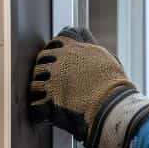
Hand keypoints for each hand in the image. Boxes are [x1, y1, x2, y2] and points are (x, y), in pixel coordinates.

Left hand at [29, 26, 148, 147]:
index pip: (57, 40)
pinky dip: (39, 108)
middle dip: (45, 68)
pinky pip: (34, 103)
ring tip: (50, 96)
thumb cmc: (114, 84)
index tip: (59, 55)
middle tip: (54, 78)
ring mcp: (52, 81)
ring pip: (35, 80)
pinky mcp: (48, 101)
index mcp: (75, 49)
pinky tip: (47, 110)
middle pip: (42, 58)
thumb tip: (83, 37)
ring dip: (40, 88)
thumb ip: (90, 48)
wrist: (112, 106)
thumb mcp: (106, 58)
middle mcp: (61, 61)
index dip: (56, 49)